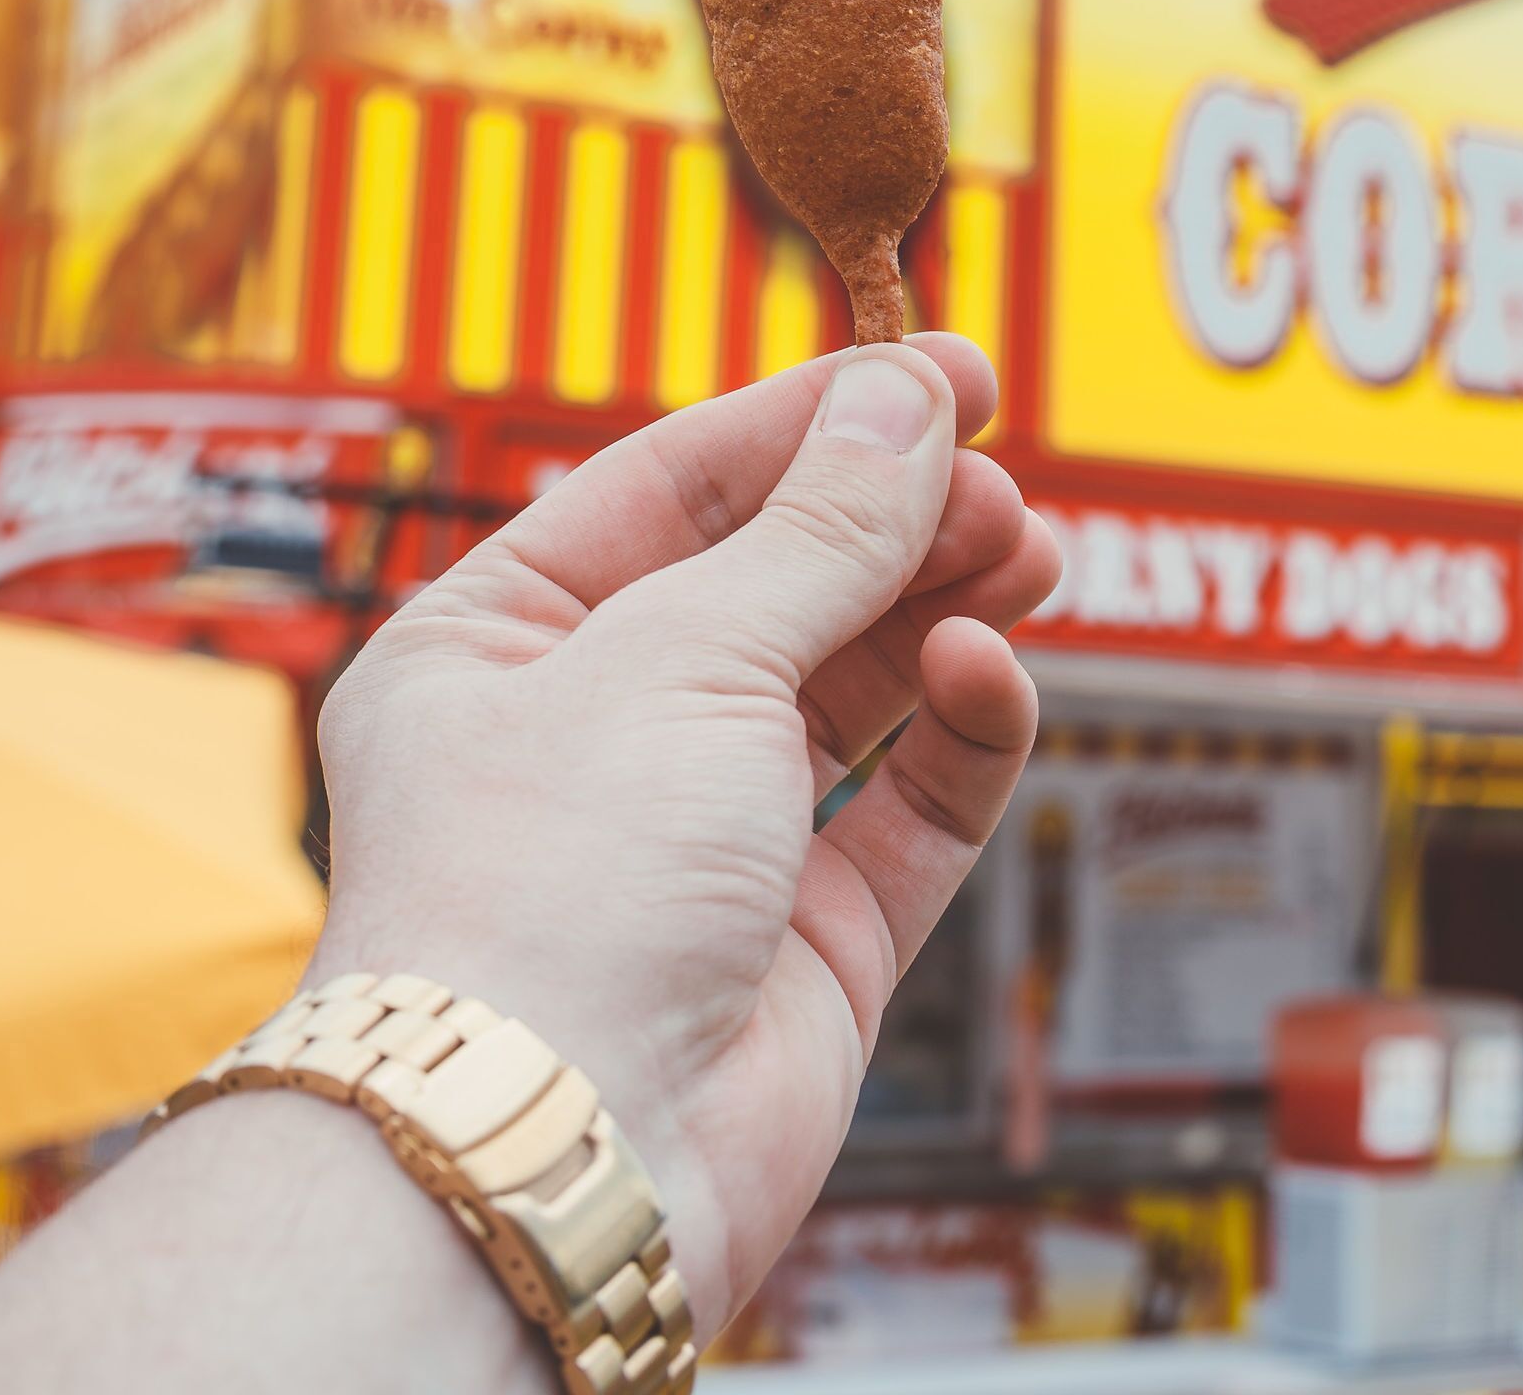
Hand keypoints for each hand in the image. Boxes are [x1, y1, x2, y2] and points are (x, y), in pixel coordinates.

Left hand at [307, 333, 1060, 1334]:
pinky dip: (961, 730)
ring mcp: (707, 843)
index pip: (674, 487)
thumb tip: (905, 401)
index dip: (814, 420)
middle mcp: (595, 739)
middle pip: (780, 581)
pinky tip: (984, 671)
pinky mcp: (809, 941)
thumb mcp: (684, 650)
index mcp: (495, 648)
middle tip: (998, 474)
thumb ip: (822, 526)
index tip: (945, 372)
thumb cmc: (544, 897)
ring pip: (857, 686)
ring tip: (1027, 550)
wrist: (559, 1150)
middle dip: (896, 517)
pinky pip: (912, 806)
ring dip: (943, 605)